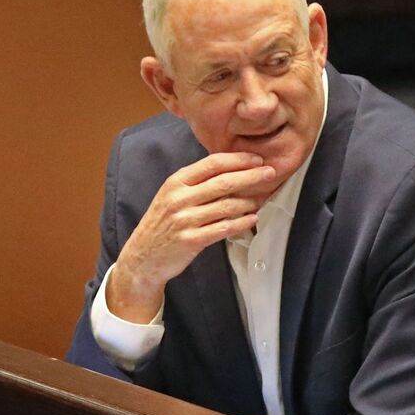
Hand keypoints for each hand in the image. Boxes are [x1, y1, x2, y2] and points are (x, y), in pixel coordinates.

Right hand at [107, 152, 275, 322]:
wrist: (143, 256)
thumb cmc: (164, 222)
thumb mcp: (173, 195)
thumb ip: (197, 182)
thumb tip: (233, 169)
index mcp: (176, 182)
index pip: (212, 163)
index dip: (238, 159)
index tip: (258, 159)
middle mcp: (179, 198)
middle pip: (224, 182)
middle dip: (252, 176)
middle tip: (271, 173)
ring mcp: (185, 220)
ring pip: (227, 206)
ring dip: (250, 201)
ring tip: (262, 199)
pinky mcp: (192, 240)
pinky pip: (224, 228)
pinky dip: (242, 222)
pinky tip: (253, 219)